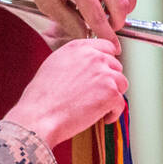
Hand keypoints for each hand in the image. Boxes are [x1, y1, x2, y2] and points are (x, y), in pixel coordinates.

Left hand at [0, 0, 162, 52]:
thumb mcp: (48, 4)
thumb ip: (72, 23)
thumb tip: (91, 39)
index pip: (100, 17)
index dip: (107, 36)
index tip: (114, 49)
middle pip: (121, 3)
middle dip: (118, 21)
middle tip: (110, 28)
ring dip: (127, 5)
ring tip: (116, 13)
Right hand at [3, 39, 128, 147]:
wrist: (40, 116)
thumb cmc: (41, 97)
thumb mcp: (53, 64)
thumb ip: (74, 59)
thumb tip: (85, 65)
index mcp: (79, 48)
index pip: (106, 46)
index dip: (108, 60)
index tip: (107, 70)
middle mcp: (94, 57)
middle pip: (116, 66)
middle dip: (110, 81)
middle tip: (99, 94)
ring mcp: (104, 75)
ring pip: (122, 84)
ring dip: (113, 96)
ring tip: (100, 107)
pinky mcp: (111, 94)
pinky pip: (121, 104)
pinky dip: (113, 113)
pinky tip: (102, 118)